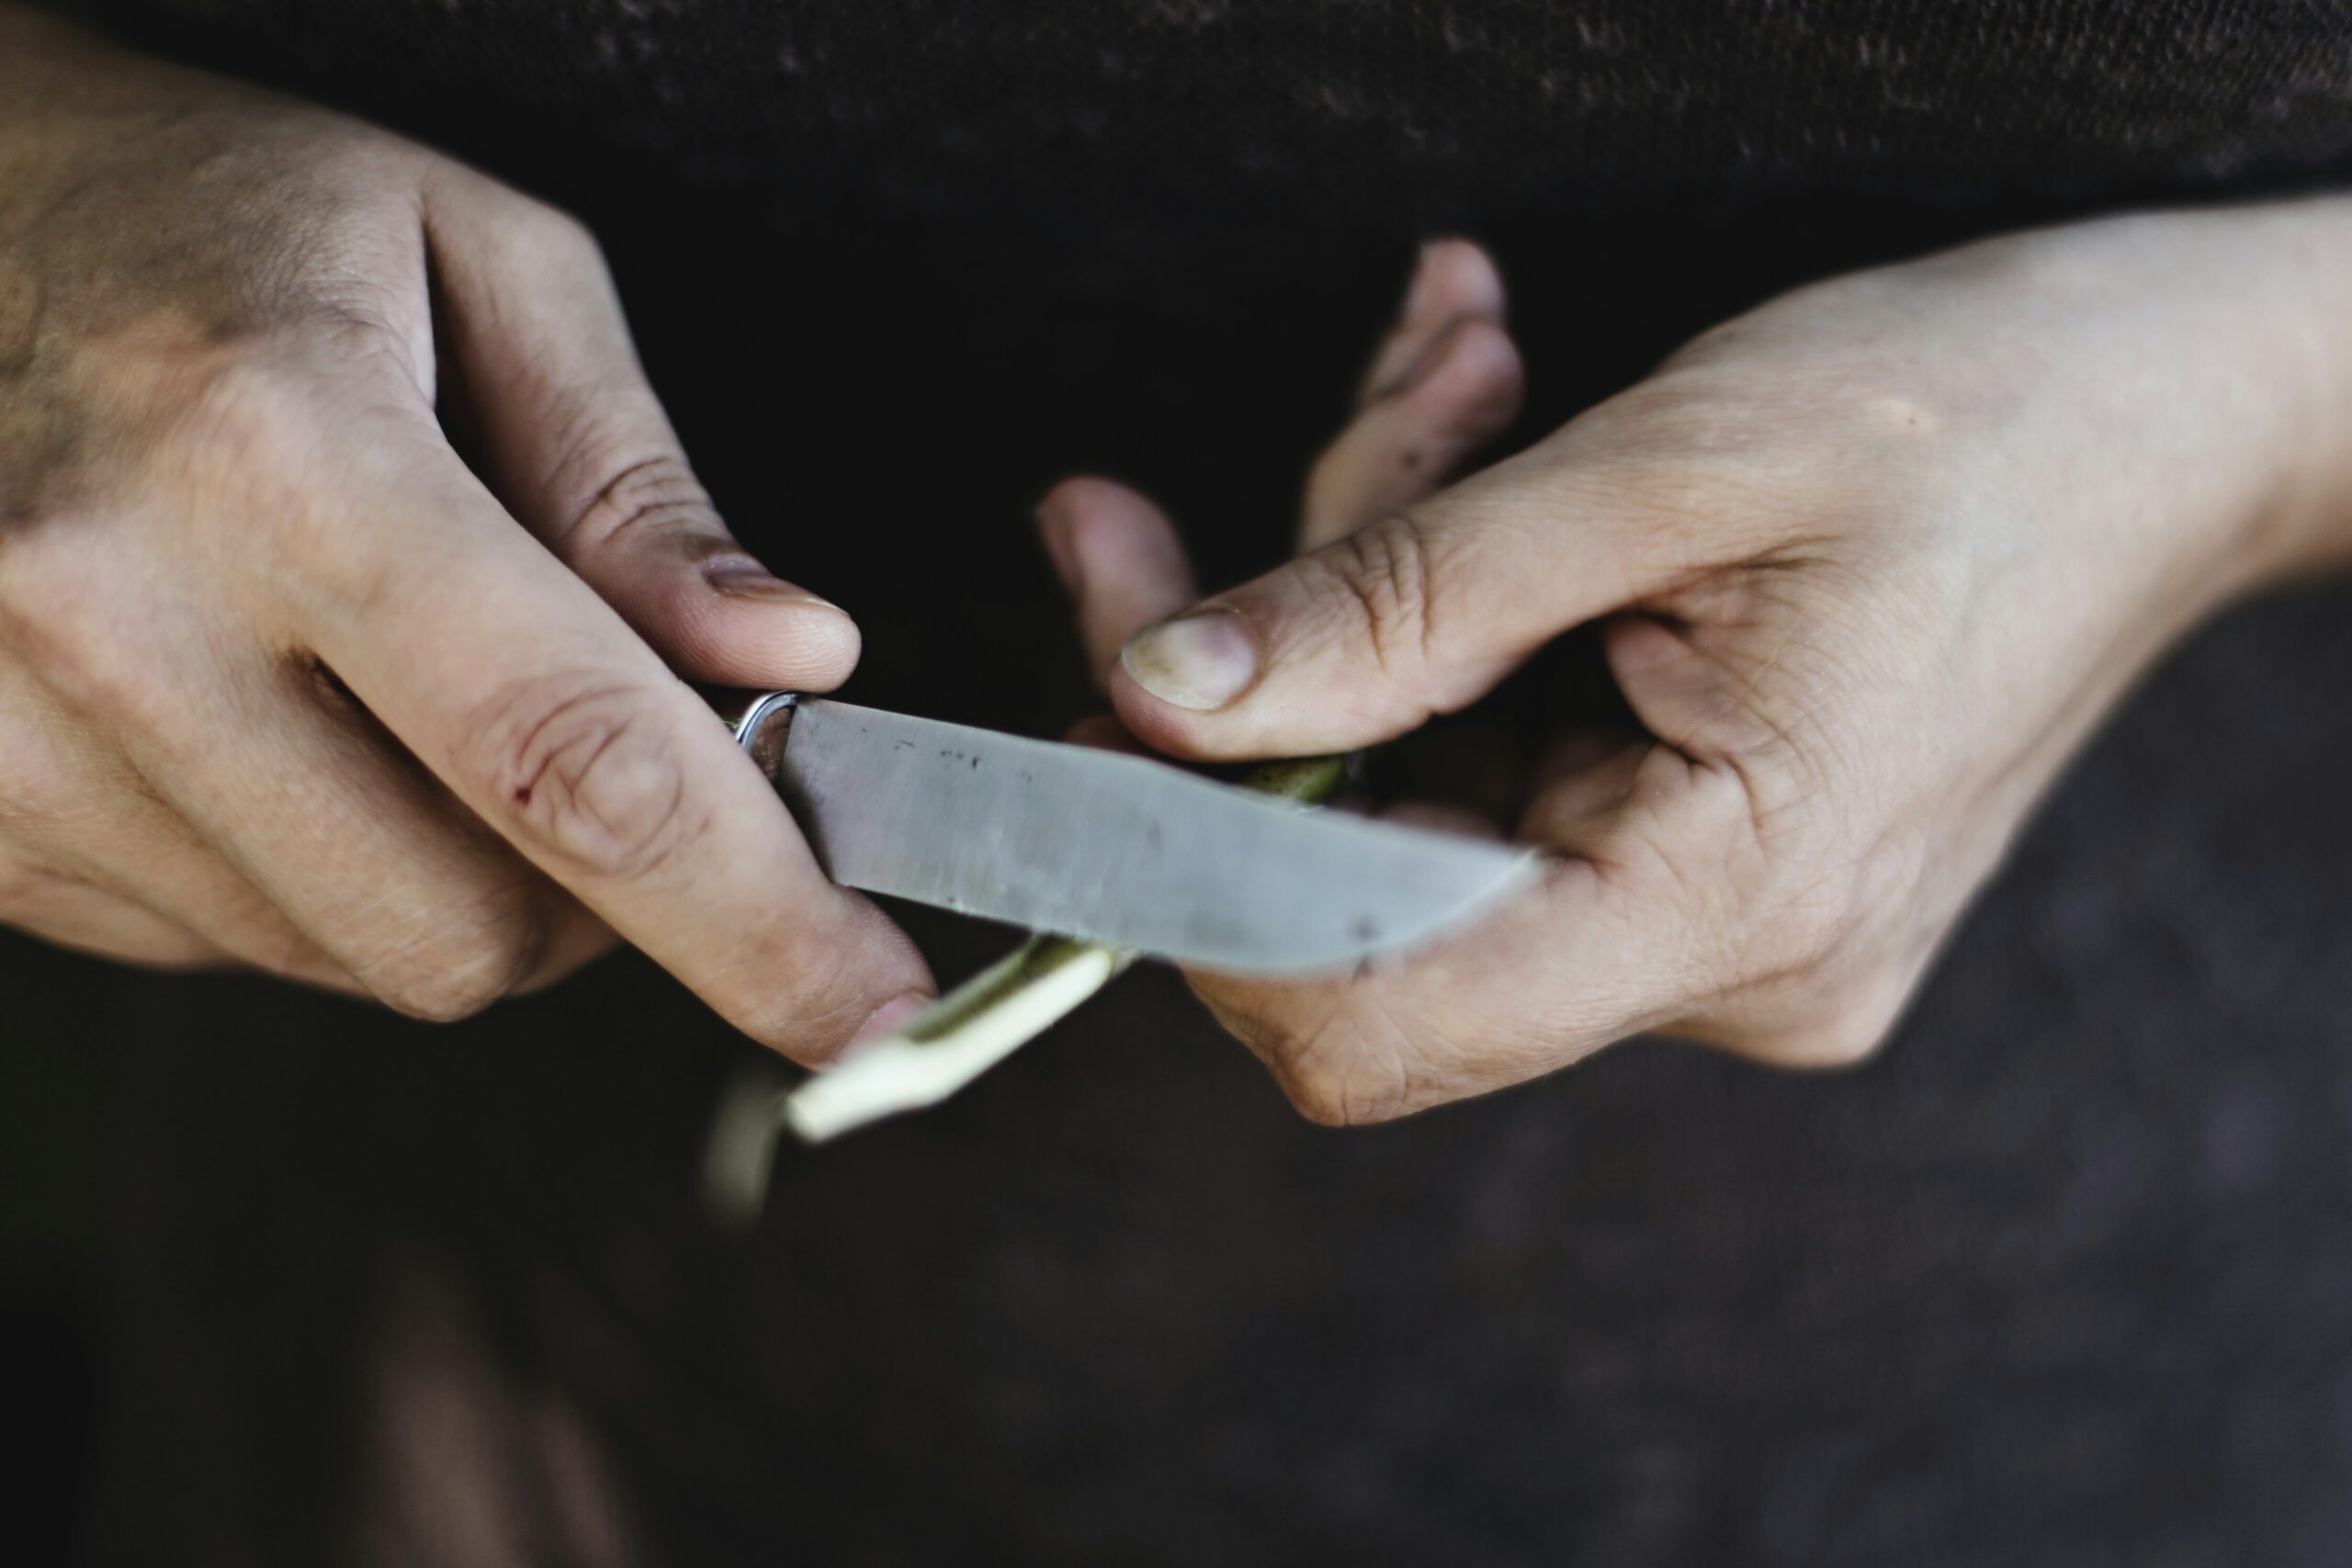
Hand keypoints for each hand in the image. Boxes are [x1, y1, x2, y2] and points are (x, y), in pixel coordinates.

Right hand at [0, 9, 930, 1050]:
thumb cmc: (219, 216)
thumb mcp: (477, 262)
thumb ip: (639, 486)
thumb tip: (791, 662)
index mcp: (281, 455)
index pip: (577, 764)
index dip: (756, 918)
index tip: (875, 1003)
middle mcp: (111, 614)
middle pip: (467, 933)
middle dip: (600, 900)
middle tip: (610, 762)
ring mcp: (0, 738)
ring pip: (348, 958)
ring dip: (448, 876)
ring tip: (396, 690)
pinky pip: (218, 946)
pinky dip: (311, 873)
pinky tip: (274, 720)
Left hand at [1048, 207, 2351, 1122]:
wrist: (2184, 414)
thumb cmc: (1991, 408)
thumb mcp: (1677, 459)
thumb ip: (1401, 595)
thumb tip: (1159, 699)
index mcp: (1733, 898)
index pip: (1363, 1019)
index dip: (1191, 885)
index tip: (1107, 705)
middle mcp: (1722, 966)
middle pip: (1362, 876)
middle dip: (1285, 645)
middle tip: (1319, 438)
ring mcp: (1712, 925)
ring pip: (1414, 789)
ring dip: (1384, 573)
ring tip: (1457, 377)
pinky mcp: (1700, 857)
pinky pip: (1494, 753)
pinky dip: (1456, 600)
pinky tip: (1487, 437)